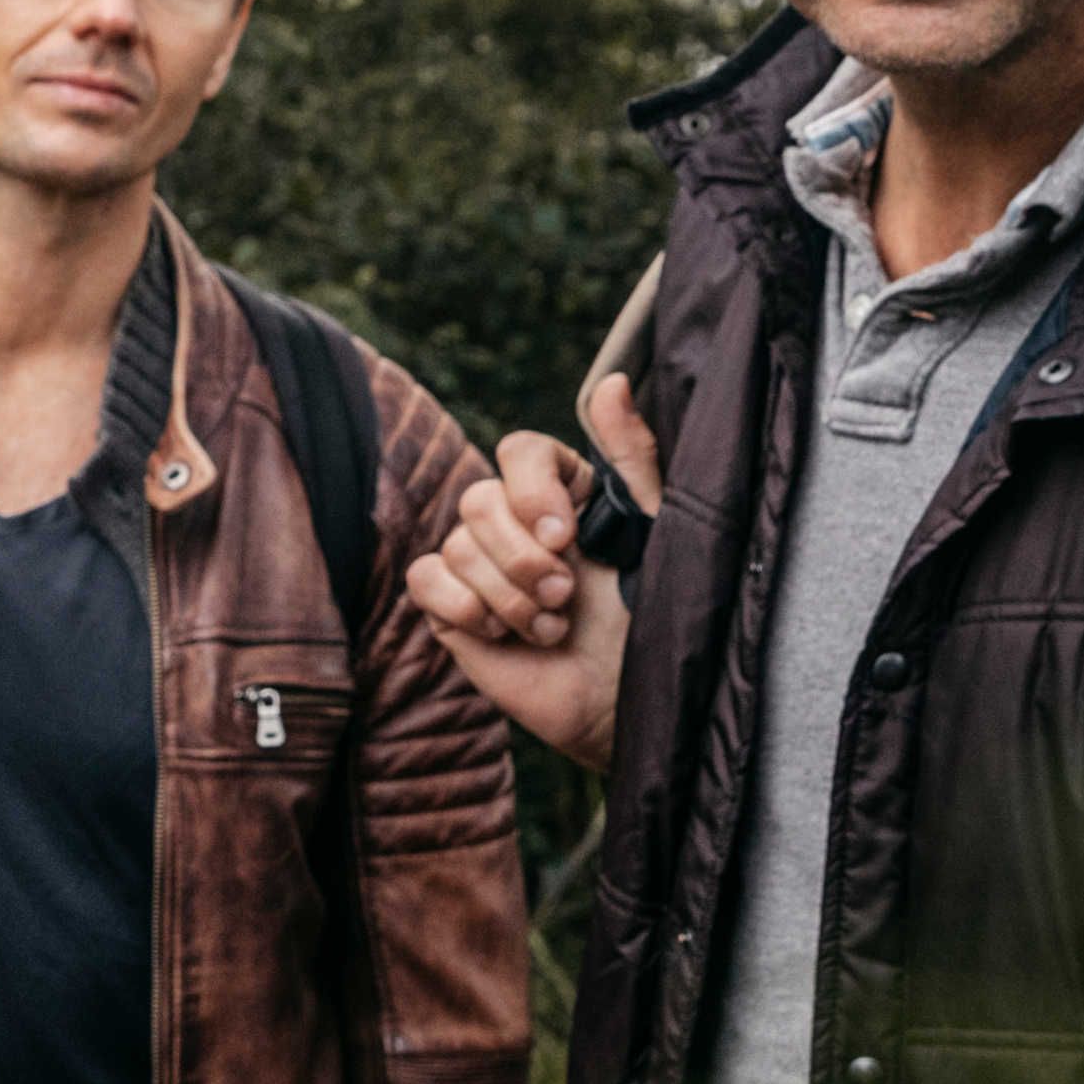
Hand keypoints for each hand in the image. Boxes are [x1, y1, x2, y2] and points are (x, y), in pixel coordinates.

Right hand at [403, 373, 655, 769]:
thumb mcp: (657, 530)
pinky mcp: (455, 609)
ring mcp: (482, 566)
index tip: (563, 535)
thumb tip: (614, 380)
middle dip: (521, 557)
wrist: (631, 702)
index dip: (530, 488)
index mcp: (566, 494)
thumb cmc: (654, 617)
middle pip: (479, 498)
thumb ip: (632, 456)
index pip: (519, 450)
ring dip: (507, 595)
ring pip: (457, 545)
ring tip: (551, 627)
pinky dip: (465, 605)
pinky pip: (426, 579)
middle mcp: (518, 524)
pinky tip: (506, 635)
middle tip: (565, 597)